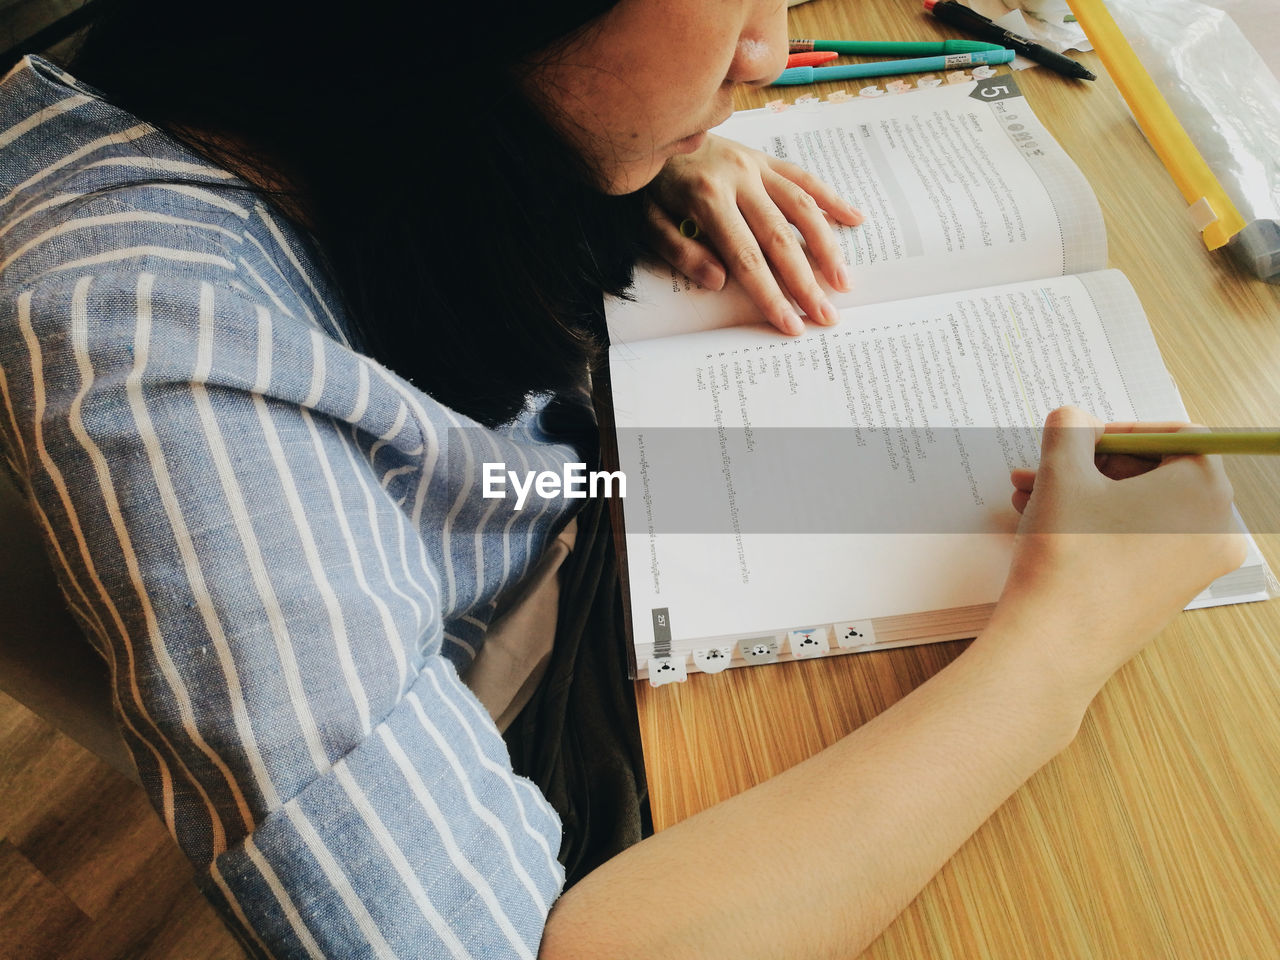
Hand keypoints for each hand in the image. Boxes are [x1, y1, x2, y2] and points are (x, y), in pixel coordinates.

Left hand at [644, 134, 862, 335]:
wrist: (653, 125)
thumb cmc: (649, 184)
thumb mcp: (648, 220)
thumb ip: (680, 250)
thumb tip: (719, 280)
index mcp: (707, 198)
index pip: (746, 257)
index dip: (770, 294)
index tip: (790, 323)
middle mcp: (738, 179)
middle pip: (780, 239)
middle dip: (805, 282)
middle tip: (827, 315)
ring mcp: (755, 165)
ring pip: (801, 208)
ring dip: (827, 247)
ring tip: (844, 281)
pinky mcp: (764, 157)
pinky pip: (803, 178)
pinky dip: (831, 199)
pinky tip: (855, 220)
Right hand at [986, 407, 1245, 700]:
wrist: (1054, 644)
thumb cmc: (1067, 559)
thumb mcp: (1061, 474)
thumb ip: (1071, 430)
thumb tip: (1077, 421)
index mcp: (1205, 489)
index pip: (1172, 437)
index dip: (1119, 432)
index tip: (1081, 440)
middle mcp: (1215, 528)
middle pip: (1154, 473)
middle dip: (1091, 468)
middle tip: (1044, 468)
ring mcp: (1196, 565)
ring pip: (1140, 509)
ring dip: (1085, 497)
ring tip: (1031, 498)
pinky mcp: (1172, 591)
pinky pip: (1140, 542)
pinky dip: (1100, 528)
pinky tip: (1049, 527)